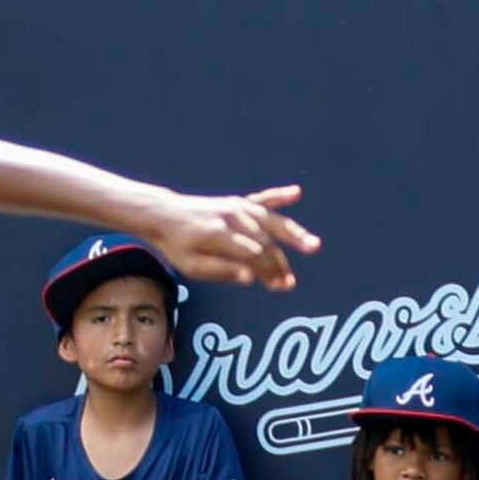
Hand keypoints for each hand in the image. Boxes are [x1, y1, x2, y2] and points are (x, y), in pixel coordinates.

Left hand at [142, 186, 319, 294]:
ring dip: (293, 234)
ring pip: (271, 221)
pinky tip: (296, 193)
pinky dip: (279, 196)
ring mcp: (236, 208)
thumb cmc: (177, 245)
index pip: (254, 256)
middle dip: (280, 264)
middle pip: (265, 242)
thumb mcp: (192, 267)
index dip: (269, 273)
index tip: (280, 286)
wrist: (164, 215)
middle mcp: (231, 218)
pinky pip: (262, 198)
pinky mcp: (238, 202)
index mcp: (219, 235)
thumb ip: (222, 271)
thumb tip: (251, 279)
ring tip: (313, 245)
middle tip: (290, 283)